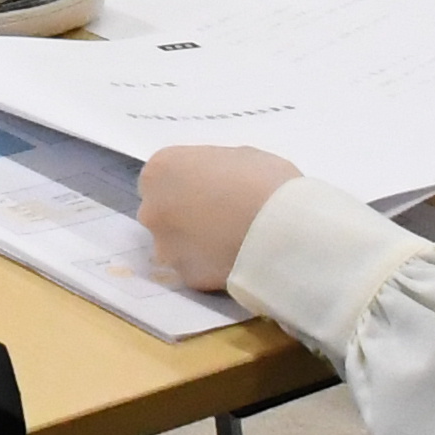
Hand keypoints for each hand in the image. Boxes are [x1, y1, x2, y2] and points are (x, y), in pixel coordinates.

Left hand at [137, 146, 298, 293]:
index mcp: (160, 170)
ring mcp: (166, 247)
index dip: (185, 186)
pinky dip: (210, 267)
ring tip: (229, 243)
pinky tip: (235, 260)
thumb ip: (212, 171)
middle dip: (183, 216)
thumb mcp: (238, 157)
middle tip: (218, 218)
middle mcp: (152, 209)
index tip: (207, 192)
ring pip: (174, 246)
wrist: (281, 227)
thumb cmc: (262, 180)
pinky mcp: (185, 277)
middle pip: (161, 213)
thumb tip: (215, 181)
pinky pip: (196, 269)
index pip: (160, 179)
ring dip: (194, 245)